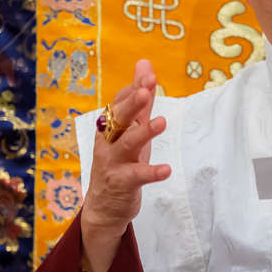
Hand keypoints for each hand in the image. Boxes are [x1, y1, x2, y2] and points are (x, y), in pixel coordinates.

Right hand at [80, 59, 170, 271]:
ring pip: (126, 144)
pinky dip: (152, 172)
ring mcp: (113, 163)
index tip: (148, 74)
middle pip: (118, 119)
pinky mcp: (122, 183)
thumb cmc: (121, 161)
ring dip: (144, 133)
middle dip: (131, 104)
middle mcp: (108, 142)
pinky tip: (166, 169)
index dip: (133, 89)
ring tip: (162, 122)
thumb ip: (140, 100)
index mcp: (110, 127)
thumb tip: (144, 64)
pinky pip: (137, 176)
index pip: (119, 103)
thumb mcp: (132, 129)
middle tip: (145, 91)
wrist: (104, 206)